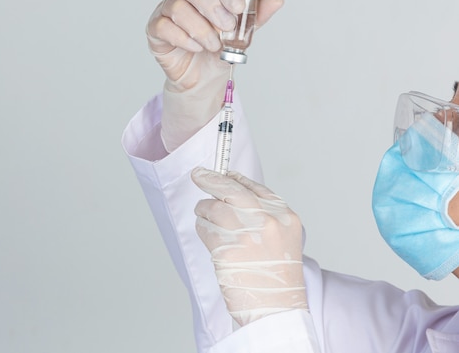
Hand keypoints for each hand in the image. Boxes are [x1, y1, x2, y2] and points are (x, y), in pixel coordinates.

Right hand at [147, 0, 283, 151]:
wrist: (204, 76)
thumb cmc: (220, 48)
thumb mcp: (242, 33)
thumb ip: (257, 16)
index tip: (238, 8)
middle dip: (211, 6)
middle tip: (226, 27)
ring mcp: (167, 9)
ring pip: (178, 8)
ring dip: (200, 29)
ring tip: (213, 45)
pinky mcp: (156, 28)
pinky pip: (164, 27)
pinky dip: (183, 39)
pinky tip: (197, 48)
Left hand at [191, 167, 306, 325]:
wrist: (278, 310)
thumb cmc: (277, 279)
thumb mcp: (282, 239)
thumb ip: (263, 217)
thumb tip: (233, 195)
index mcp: (284, 216)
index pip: (255, 187)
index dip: (235, 178)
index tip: (223, 173)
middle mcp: (267, 221)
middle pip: (231, 189)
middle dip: (211, 179)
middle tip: (199, 175)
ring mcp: (247, 234)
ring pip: (213, 207)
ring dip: (204, 211)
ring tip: (205, 219)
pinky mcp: (227, 249)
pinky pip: (205, 228)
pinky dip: (202, 229)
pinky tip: (208, 236)